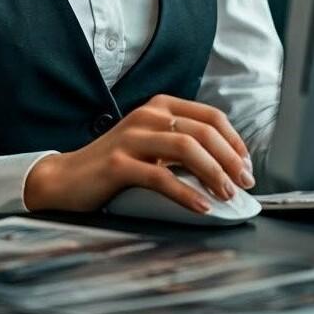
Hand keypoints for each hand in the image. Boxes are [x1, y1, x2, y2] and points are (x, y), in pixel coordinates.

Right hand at [22, 95, 254, 214]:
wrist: (66, 179)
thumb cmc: (116, 166)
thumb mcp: (153, 147)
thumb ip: (183, 147)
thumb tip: (229, 168)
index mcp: (160, 107)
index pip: (212, 117)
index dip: (235, 142)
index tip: (247, 167)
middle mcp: (147, 115)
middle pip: (204, 132)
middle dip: (231, 160)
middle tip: (245, 184)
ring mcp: (132, 137)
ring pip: (187, 149)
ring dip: (214, 174)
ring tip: (227, 195)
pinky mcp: (119, 163)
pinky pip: (162, 177)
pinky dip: (187, 194)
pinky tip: (201, 207)